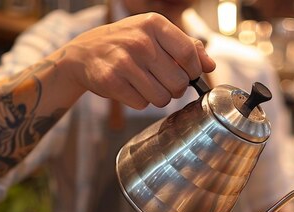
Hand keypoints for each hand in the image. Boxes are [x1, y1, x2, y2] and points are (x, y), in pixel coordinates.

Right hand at [58, 12, 215, 108]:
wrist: (84, 53)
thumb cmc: (127, 44)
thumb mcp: (155, 35)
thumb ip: (186, 47)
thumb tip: (210, 65)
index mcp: (154, 24)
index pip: (189, 54)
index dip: (193, 71)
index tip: (187, 74)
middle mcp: (139, 41)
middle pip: (178, 83)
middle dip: (174, 88)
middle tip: (161, 81)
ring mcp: (124, 61)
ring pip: (162, 98)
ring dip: (157, 97)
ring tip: (144, 84)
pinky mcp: (111, 81)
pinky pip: (142, 104)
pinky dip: (139, 101)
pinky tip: (129, 88)